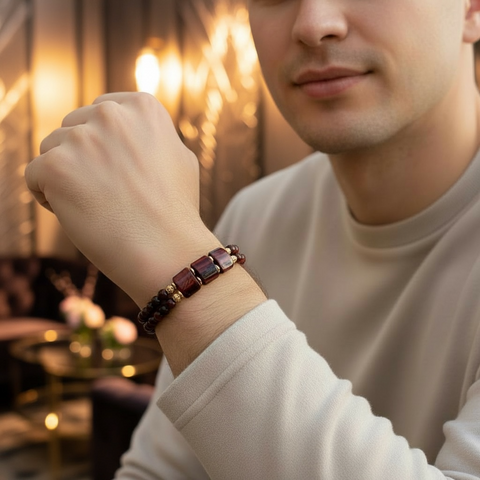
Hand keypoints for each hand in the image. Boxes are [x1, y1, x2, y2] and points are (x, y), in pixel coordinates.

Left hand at [26, 92, 217, 304]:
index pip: (101, 113)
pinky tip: (78, 214)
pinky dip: (49, 197)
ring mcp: (82, 138)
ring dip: (66, 176)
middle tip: (110, 193)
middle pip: (74, 129)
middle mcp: (111, 114)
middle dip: (84, 158)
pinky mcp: (56, 166)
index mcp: (143, 108)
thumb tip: (130, 128)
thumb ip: (152, 136)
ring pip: (52, 151)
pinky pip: (35, 176)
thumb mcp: (180, 158)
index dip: (106, 146)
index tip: (120, 172)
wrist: (166, 250)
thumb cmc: (175, 211)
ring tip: (97, 206)